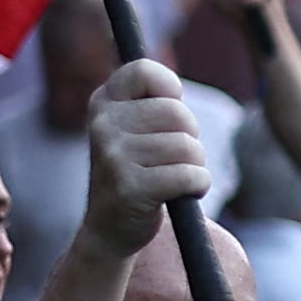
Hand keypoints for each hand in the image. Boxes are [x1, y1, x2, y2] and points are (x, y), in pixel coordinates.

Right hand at [78, 56, 215, 256]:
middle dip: (189, 136)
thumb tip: (173, 87)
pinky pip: (190, 175)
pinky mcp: (130, 187)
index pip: (144, 71)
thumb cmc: (136, 171)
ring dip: (195, 165)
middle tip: (174, 157)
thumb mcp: (132, 129)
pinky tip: (182, 194)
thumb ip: (150, 103)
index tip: (168, 115)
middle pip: (177, 112)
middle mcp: (103, 125)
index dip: (169, 89)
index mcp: (103, 103)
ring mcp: (114, 156)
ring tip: (174, 177)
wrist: (110, 229)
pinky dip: (198, 185)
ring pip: (188, 147)